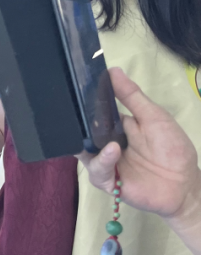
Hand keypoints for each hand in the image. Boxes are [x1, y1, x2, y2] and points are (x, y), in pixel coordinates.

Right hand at [78, 67, 200, 222]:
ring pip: (84, 151)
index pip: (93, 112)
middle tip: (71, 110)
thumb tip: (113, 70)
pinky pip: (97, 170)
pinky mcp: (107, 181)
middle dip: (76, 123)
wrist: (184, 184)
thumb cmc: (172, 149)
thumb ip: (132, 96)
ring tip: (101, 136)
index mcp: (115, 127)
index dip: (83, 102)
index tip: (73, 86)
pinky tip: (113, 150)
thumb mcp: (154, 116)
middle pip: (83, 132)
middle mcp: (105, 143)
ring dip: (89, 143)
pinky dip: (102, 160)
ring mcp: (104, 162)